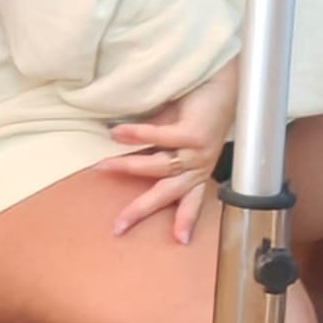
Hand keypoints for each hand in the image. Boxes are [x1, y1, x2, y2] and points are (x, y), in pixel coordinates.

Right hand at [99, 63, 240, 242]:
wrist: (220, 81)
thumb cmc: (195, 107)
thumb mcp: (173, 132)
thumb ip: (155, 146)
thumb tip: (118, 147)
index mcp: (198, 170)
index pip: (190, 200)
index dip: (184, 220)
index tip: (178, 240)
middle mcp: (200, 165)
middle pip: (167, 193)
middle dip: (141, 210)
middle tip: (118, 226)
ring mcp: (198, 151)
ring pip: (158, 166)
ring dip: (128, 166)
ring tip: (102, 166)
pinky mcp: (194, 133)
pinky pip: (160, 137)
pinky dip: (137, 136)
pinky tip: (117, 134)